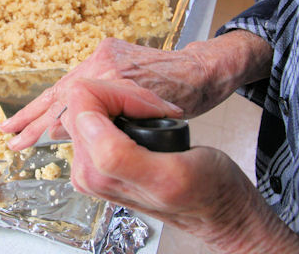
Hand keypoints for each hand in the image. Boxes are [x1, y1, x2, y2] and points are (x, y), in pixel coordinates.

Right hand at [0, 31, 271, 149]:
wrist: (203, 68)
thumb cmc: (187, 93)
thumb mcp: (154, 113)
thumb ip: (114, 119)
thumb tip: (70, 129)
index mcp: (114, 74)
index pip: (73, 104)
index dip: (50, 127)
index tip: (28, 142)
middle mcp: (102, 60)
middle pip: (59, 94)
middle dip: (33, 119)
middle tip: (10, 137)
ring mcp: (102, 55)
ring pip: (62, 87)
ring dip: (37, 108)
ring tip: (12, 125)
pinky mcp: (106, 53)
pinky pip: (74, 79)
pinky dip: (56, 98)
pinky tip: (42, 109)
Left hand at [60, 78, 298, 253]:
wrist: (215, 206)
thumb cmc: (204, 190)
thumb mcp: (171, 174)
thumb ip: (117, 153)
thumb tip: (83, 120)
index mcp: (94, 170)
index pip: (84, 98)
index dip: (123, 93)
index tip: (153, 109)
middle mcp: (85, 167)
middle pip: (86, 99)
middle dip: (126, 96)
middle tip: (159, 112)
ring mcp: (89, 161)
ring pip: (94, 102)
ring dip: (130, 101)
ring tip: (158, 116)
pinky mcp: (97, 154)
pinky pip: (102, 110)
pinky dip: (130, 106)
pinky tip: (152, 120)